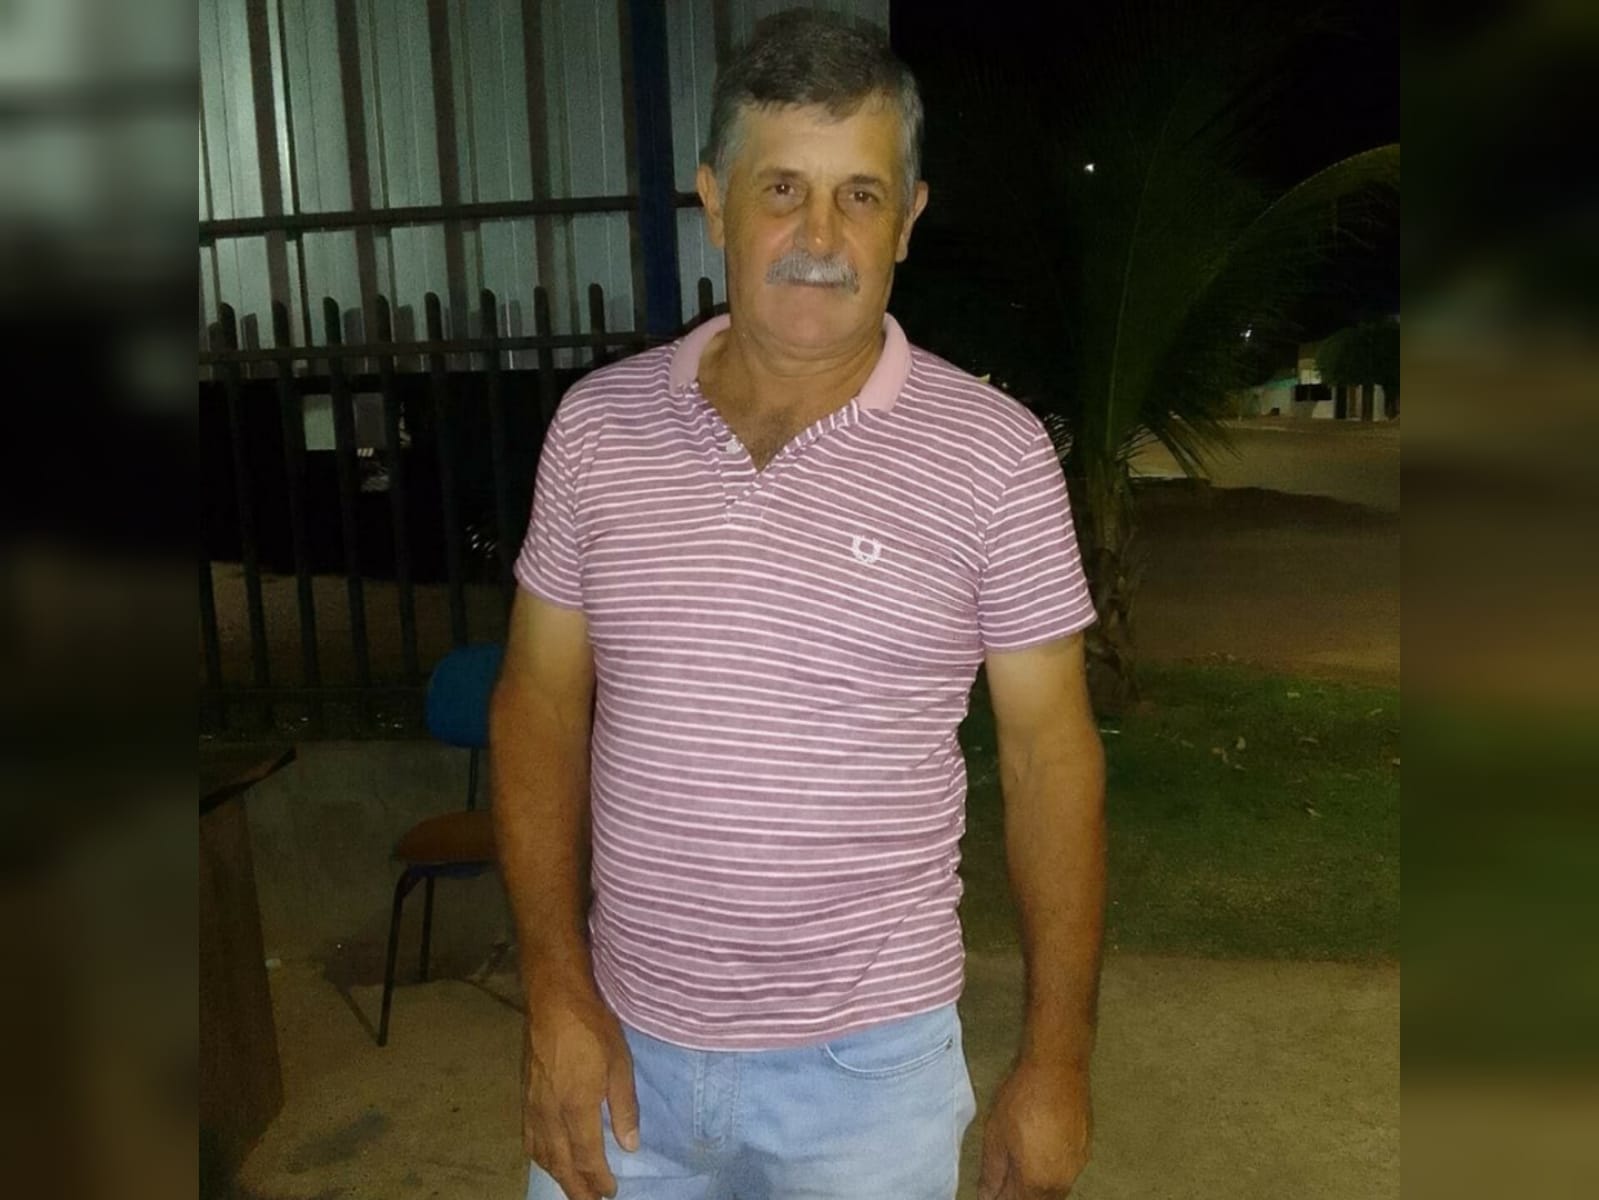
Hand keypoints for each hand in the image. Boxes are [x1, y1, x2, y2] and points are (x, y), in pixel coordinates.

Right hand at [521, 982, 639, 1199]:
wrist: (554, 1000)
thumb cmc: (592, 1028)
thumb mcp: (620, 1064)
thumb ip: (624, 1107)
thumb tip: (630, 1145)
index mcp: (577, 1107)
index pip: (587, 1157)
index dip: (599, 1180)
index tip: (611, 1192)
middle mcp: (551, 1113)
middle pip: (562, 1164)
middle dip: (578, 1188)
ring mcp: (533, 1105)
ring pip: (542, 1155)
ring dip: (558, 1176)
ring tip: (574, 1187)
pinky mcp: (524, 1095)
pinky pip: (529, 1138)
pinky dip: (539, 1157)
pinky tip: (547, 1159)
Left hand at [977, 1058, 1092, 1199]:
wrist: (1057, 1068)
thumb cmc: (1024, 1097)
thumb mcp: (995, 1136)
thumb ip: (992, 1172)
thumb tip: (987, 1194)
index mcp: (1036, 1182)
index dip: (999, 1198)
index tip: (992, 1191)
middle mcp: (1061, 1180)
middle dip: (1019, 1194)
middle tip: (1003, 1181)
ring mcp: (1077, 1164)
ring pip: (1054, 1189)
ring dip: (1036, 1184)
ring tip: (1020, 1163)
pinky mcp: (1085, 1147)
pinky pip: (1066, 1170)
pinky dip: (1051, 1168)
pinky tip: (1040, 1150)